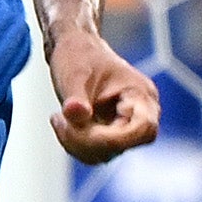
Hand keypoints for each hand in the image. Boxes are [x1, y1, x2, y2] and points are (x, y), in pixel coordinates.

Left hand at [47, 28, 158, 163]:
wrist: (73, 47)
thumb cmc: (77, 55)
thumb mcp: (73, 74)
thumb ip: (75, 97)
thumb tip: (75, 114)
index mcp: (140, 94)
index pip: (144, 129)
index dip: (115, 138)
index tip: (82, 128)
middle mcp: (140, 113)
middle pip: (124, 145)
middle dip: (88, 140)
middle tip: (58, 120)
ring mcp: (126, 125)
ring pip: (107, 153)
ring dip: (78, 144)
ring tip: (58, 119)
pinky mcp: (111, 134)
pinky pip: (98, 151)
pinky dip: (77, 144)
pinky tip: (62, 124)